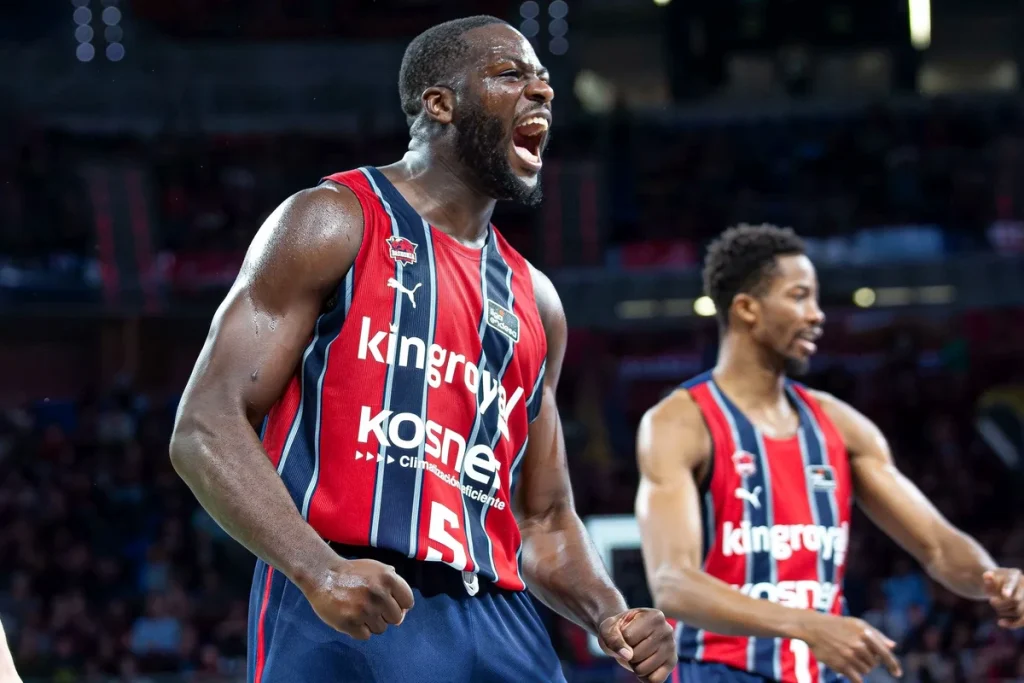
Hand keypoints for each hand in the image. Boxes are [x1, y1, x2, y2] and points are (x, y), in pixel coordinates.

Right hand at [300, 558, 414, 639]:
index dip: (400, 604)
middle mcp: (379, 594)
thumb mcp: (377, 568)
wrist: (322, 575)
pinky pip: (365, 636)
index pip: (408, 602)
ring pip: (381, 629)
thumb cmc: (352, 572)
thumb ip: (393, 585)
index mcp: (388, 578)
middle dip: (385, 614)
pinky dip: (359, 630)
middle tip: (371, 607)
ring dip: (372, 623)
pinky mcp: (350, 623)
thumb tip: (403, 611)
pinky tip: (351, 618)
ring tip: (359, 611)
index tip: (390, 603)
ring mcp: (365, 610)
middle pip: (396, 618)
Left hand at [598, 608, 676, 682]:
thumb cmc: (618, 630)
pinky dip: (645, 677)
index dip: (620, 640)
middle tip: (631, 645)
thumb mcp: (608, 629)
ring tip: (638, 653)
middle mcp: (667, 630)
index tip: (625, 633)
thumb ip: (612, 638)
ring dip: (635, 665)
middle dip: (627, 654)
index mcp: (654, 616)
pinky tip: (645, 664)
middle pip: (636, 655)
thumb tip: (628, 655)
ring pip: (643, 670)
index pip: (628, 638)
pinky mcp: (672, 663)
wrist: (628, 634)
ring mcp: (672, 647)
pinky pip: (655, 680)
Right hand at [796, 613, 901, 682]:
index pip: (885, 653)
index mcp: (866, 634)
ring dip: (860, 668)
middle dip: (868, 661)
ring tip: (849, 658)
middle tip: (856, 654)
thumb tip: (893, 646)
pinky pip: (857, 678)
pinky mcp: (841, 665)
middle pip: (874, 664)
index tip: (897, 674)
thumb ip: (877, 635)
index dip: (893, 665)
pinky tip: (852, 674)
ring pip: (865, 671)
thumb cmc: (838, 625)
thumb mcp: (857, 624)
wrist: (813, 627)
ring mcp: (850, 656)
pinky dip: (856, 678)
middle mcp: (859, 645)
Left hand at [983, 568, 1023, 627]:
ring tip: (995, 606)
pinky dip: (1012, 623)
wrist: (999, 585)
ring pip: (1018, 611)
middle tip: (991, 601)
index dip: (1008, 588)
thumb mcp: (988, 577)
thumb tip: (987, 575)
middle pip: (1015, 599)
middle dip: (1001, 603)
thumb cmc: (993, 580)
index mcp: (1014, 574)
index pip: (1011, 581)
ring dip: (1003, 611)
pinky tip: (1000, 623)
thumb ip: (988, 578)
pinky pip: (1023, 620)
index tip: (1004, 595)